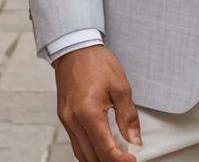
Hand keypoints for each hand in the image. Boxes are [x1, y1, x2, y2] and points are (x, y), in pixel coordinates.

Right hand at [53, 45, 141, 161]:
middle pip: (92, 157)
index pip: (105, 150)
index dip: (120, 160)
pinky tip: (100, 147)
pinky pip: (75, 143)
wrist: (75, 47)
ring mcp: (66, 120)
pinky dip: (88, 150)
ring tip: (115, 156)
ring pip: (81, 154)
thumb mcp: (120, 86)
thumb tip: (134, 140)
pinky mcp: (64, 117)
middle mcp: (73, 120)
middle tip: (126, 158)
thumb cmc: (97, 62)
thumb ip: (128, 117)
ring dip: (98, 159)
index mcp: (89, 113)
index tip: (132, 160)